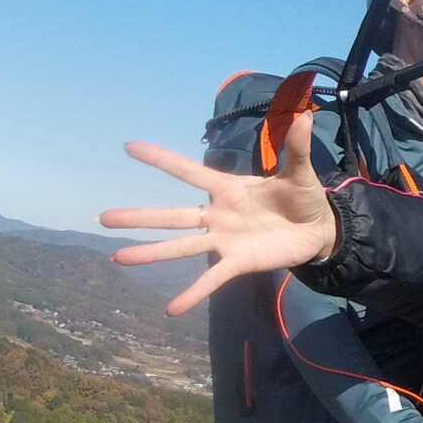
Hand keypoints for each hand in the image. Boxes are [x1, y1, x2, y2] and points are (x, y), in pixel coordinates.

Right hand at [100, 118, 335, 314]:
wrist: (318, 230)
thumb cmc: (302, 198)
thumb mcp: (300, 172)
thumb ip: (296, 146)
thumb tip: (303, 114)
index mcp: (227, 188)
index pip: (188, 171)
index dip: (161, 159)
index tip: (129, 147)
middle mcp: (217, 214)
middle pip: (172, 215)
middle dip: (139, 217)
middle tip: (104, 217)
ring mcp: (224, 240)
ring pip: (181, 247)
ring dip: (151, 253)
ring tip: (118, 257)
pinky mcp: (238, 262)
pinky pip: (211, 279)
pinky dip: (192, 294)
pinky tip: (171, 308)